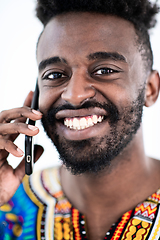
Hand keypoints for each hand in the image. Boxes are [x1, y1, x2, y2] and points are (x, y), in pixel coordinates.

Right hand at [0, 91, 42, 205]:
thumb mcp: (17, 172)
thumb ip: (28, 158)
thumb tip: (40, 147)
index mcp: (4, 142)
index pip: (15, 121)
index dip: (24, 109)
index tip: (33, 96)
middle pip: (7, 116)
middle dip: (23, 111)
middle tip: (39, 113)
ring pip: (3, 127)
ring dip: (20, 127)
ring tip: (35, 130)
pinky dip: (9, 147)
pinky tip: (19, 152)